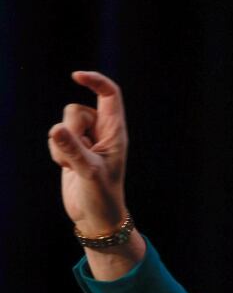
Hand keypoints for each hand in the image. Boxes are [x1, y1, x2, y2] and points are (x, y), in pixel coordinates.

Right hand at [48, 71, 128, 234]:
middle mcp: (102, 132)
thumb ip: (72, 150)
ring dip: (61, 144)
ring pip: (63, 124)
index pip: (109, 95)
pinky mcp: (72, 150)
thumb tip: (55, 129)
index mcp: (116, 132)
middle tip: (79, 153)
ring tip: (73, 165)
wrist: (96, 217)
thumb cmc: (102, 196)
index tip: (76, 76)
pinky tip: (67, 168)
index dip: (95, 81)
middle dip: (70, 128)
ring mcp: (86, 141)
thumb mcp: (88, 173)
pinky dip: (56, 152)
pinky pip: (55, 138)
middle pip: (76, 109)